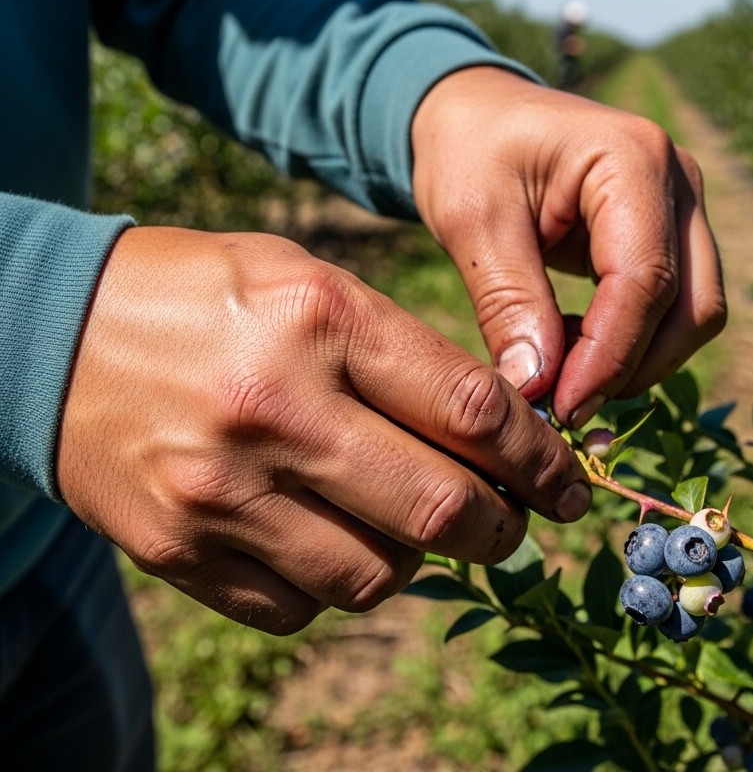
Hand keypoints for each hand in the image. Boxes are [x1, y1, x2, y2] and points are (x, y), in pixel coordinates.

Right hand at [56, 227, 590, 633]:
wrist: (51, 331)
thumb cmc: (204, 292)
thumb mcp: (309, 281)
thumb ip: (401, 352)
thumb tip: (497, 430)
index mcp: (321, 320)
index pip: (472, 411)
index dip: (541, 457)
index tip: (567, 481)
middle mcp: (275, 410)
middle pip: (440, 508)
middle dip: (505, 525)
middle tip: (519, 520)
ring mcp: (222, 492)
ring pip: (378, 574)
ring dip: (421, 558)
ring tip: (417, 523)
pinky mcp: (177, 551)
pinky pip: (300, 605)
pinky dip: (341, 582)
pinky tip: (338, 538)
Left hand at [411, 67, 725, 427]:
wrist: (478, 113)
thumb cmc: (469, 150)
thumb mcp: (471, 220)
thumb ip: (508, 301)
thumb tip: (539, 389)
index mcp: (632, 157)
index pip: (645, 280)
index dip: (609, 356)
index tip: (561, 408)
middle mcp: (678, 178)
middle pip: (694, 305)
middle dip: (632, 367)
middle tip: (563, 404)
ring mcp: (683, 204)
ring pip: (696, 312)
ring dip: (638, 359)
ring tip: (562, 372)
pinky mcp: (671, 230)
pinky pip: (677, 304)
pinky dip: (635, 340)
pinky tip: (574, 347)